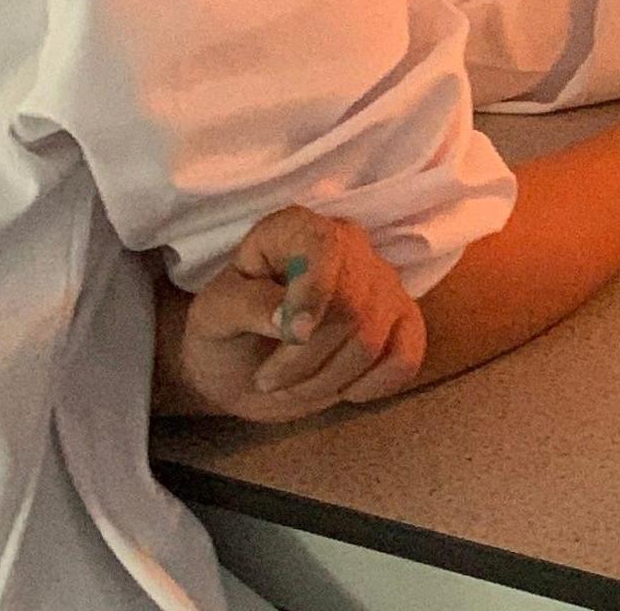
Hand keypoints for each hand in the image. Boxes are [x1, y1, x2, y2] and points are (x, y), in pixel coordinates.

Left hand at [162, 208, 426, 423]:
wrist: (241, 368)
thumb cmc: (225, 330)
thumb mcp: (213, 314)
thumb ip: (245, 306)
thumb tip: (286, 319)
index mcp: (297, 231)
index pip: (323, 244)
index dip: (313, 291)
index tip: (291, 335)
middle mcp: (350, 247)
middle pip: (350, 307)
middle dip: (304, 358)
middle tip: (266, 379)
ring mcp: (384, 285)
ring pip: (372, 341)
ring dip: (325, 381)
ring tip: (291, 387)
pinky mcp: (403, 323)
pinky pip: (406, 358)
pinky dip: (371, 386)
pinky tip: (342, 388)